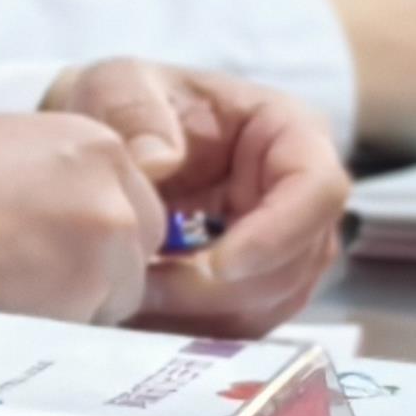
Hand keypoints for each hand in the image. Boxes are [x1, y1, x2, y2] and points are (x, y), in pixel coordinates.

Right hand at [0, 112, 166, 365]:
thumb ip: (58, 176)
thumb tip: (78, 218)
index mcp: (91, 141)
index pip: (132, 205)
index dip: (86, 235)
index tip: (40, 248)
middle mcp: (110, 187)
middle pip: (134, 252)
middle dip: (93, 273)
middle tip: (19, 279)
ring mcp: (104, 245)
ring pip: (116, 300)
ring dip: (75, 310)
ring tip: (3, 303)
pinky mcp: (87, 300)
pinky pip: (91, 335)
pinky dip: (56, 339)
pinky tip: (3, 324)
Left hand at [41, 60, 350, 337]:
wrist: (96, 138)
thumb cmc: (119, 102)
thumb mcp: (117, 86)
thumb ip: (134, 113)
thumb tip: (161, 161)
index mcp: (287, 132)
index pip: (318, 188)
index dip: (280, 234)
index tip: (216, 264)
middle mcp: (298, 193)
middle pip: (302, 260)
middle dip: (231, 289)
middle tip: (151, 291)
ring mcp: (282, 242)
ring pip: (275, 301)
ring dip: (209, 316)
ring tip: (135, 301)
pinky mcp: (251, 281)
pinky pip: (242, 321)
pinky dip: (195, 329)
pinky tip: (140, 315)